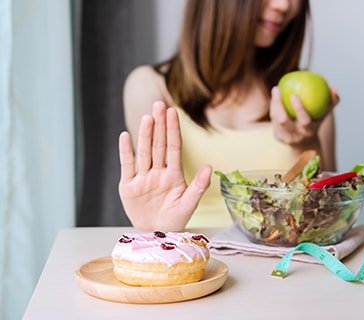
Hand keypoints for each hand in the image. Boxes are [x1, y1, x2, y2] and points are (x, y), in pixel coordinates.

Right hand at [118, 101, 211, 230]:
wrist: (156, 234)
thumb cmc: (175, 218)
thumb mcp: (189, 205)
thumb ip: (199, 186)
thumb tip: (210, 167)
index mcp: (174, 174)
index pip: (174, 148)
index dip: (173, 130)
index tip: (173, 112)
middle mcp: (158, 172)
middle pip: (158, 145)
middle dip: (160, 125)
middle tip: (159, 104)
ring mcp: (143, 177)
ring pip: (144, 152)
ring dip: (145, 135)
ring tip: (147, 118)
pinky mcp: (128, 186)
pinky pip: (127, 166)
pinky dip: (125, 152)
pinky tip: (125, 136)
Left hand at [269, 86, 338, 147]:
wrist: (305, 145)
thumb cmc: (316, 124)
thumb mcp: (325, 116)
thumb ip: (331, 102)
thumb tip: (333, 88)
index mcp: (308, 131)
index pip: (304, 121)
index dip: (298, 108)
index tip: (294, 95)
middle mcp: (296, 136)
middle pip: (283, 120)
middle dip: (279, 104)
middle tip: (278, 88)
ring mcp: (285, 138)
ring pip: (276, 120)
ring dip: (274, 104)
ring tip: (276, 89)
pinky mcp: (278, 137)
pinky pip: (273, 120)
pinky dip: (273, 108)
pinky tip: (275, 96)